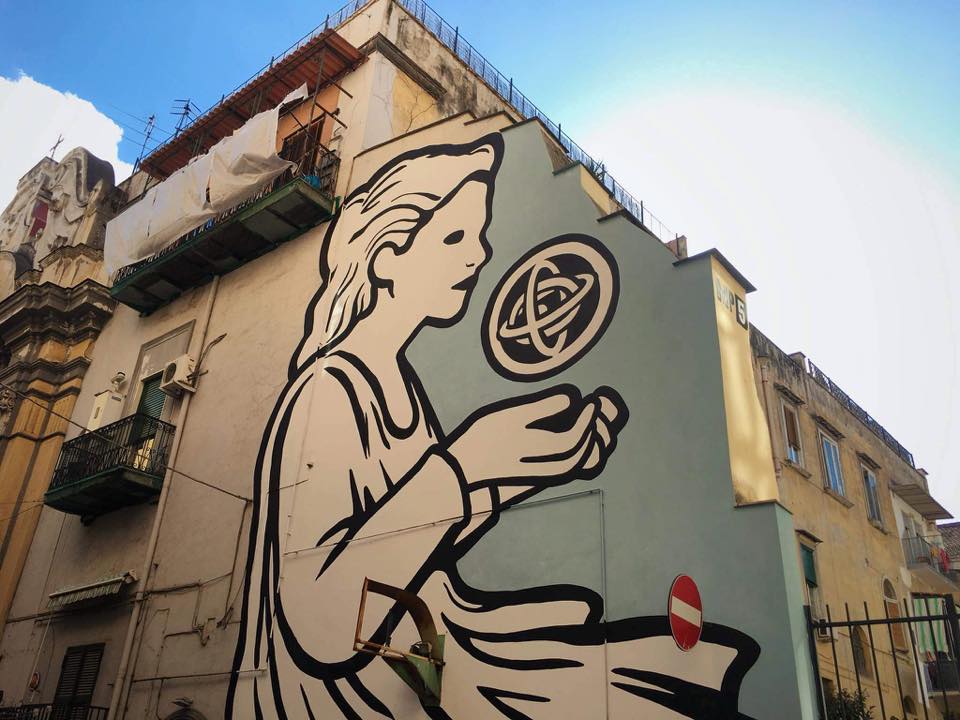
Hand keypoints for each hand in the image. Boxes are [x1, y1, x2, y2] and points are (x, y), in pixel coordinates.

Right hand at [448, 385, 627, 485]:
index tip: (591, 401)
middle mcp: (545, 466)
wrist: (464, 468)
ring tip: (594, 425)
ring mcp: (543, 472)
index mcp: (538, 450)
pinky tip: (578, 438)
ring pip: (577, 465)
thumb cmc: (485, 437)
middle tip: (595, 410)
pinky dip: (580, 454)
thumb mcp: (510, 416)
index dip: (587, 420)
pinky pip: (568, 467)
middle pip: (582, 456)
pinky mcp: (538, 472)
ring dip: (591, 446)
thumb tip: (573, 398)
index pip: (573, 439)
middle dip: (595, 433)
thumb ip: (542, 407)